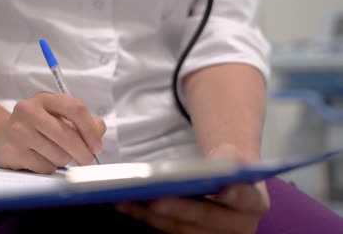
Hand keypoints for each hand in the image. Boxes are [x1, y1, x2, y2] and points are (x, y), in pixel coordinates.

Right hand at [0, 92, 105, 173]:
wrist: (1, 138)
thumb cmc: (38, 128)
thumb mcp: (59, 117)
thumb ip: (84, 123)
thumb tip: (98, 134)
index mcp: (46, 99)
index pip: (75, 109)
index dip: (90, 130)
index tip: (97, 146)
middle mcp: (29, 110)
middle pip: (68, 135)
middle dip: (83, 152)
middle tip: (86, 160)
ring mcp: (19, 130)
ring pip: (58, 154)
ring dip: (62, 160)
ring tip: (52, 154)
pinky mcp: (12, 151)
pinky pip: (45, 167)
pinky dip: (48, 168)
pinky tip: (39, 159)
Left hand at [116, 144, 269, 233]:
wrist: (224, 185)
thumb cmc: (227, 169)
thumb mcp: (233, 157)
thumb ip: (229, 157)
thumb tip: (221, 162)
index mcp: (254, 204)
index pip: (247, 199)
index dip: (237, 195)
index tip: (224, 187)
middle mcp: (239, 227)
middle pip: (207, 219)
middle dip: (181, 208)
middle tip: (156, 199)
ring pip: (182, 228)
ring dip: (153, 215)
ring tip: (130, 200)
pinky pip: (167, 230)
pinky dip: (146, 217)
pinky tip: (129, 205)